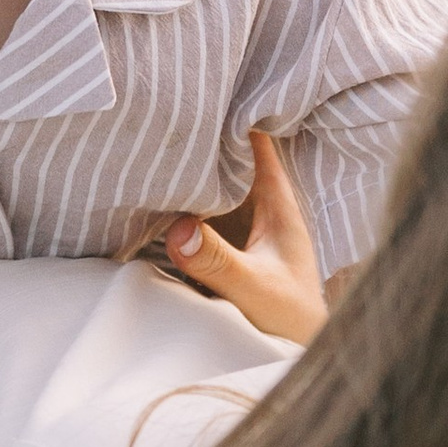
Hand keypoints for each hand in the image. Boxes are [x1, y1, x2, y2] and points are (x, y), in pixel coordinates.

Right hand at [166, 131, 330, 345]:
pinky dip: (179, 200)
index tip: (201, 90)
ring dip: (188, 168)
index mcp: (277, 204)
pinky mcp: (227, 249)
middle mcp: (260, 208)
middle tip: (159, 111)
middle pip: (229, 157)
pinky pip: (200, 212)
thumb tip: (177, 228)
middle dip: (201, 136)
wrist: (300, 356)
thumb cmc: (292, 321)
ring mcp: (242, 227)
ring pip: (213, 183)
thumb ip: (218, 262)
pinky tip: (149, 191)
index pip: (258, 142)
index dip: (235, 113)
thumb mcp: (255, 290)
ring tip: (146, 140)